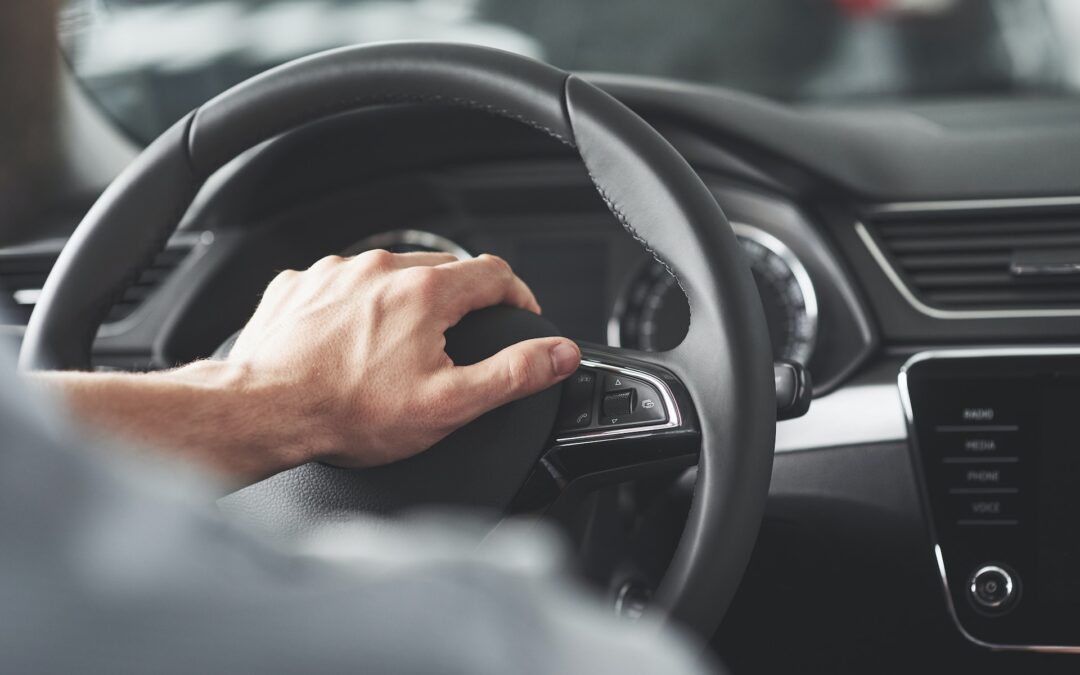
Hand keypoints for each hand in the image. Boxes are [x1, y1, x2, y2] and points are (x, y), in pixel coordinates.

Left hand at [226, 250, 580, 467]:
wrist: (263, 411)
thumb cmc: (348, 413)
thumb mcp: (449, 404)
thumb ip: (514, 374)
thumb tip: (560, 354)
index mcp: (426, 292)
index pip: (494, 273)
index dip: (517, 296)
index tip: (520, 316)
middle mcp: (381, 269)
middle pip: (443, 272)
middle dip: (459, 304)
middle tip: (454, 347)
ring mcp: (335, 272)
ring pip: (389, 276)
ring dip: (404, 305)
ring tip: (395, 354)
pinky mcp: (300, 284)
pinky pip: (343, 286)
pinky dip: (355, 309)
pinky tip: (349, 346)